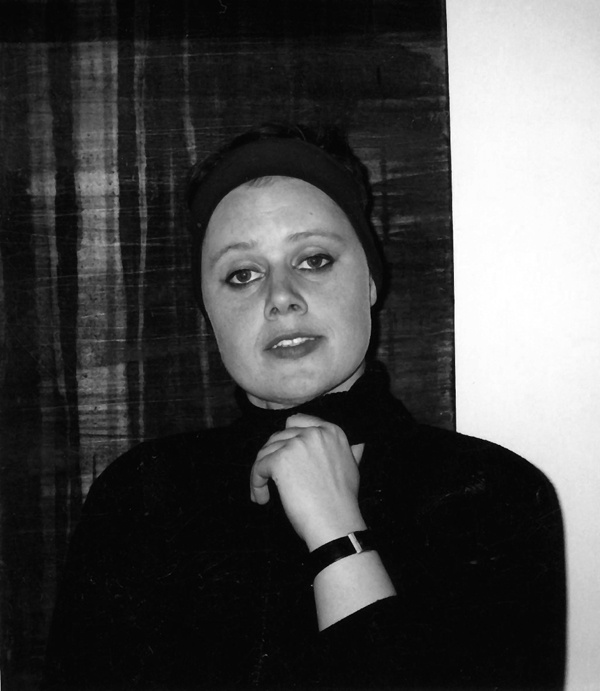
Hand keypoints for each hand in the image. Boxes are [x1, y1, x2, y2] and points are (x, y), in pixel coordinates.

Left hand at [250, 414, 365, 549]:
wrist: (336, 522)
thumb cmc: (342, 502)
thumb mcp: (353, 467)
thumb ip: (349, 451)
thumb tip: (356, 445)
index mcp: (332, 431)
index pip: (297, 421)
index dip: (287, 439)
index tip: (283, 456)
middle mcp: (314, 432)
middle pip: (279, 436)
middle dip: (273, 457)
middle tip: (270, 477)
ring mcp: (296, 444)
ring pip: (266, 451)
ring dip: (261, 471)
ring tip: (263, 492)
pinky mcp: (280, 460)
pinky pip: (259, 467)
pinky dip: (256, 483)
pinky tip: (262, 498)